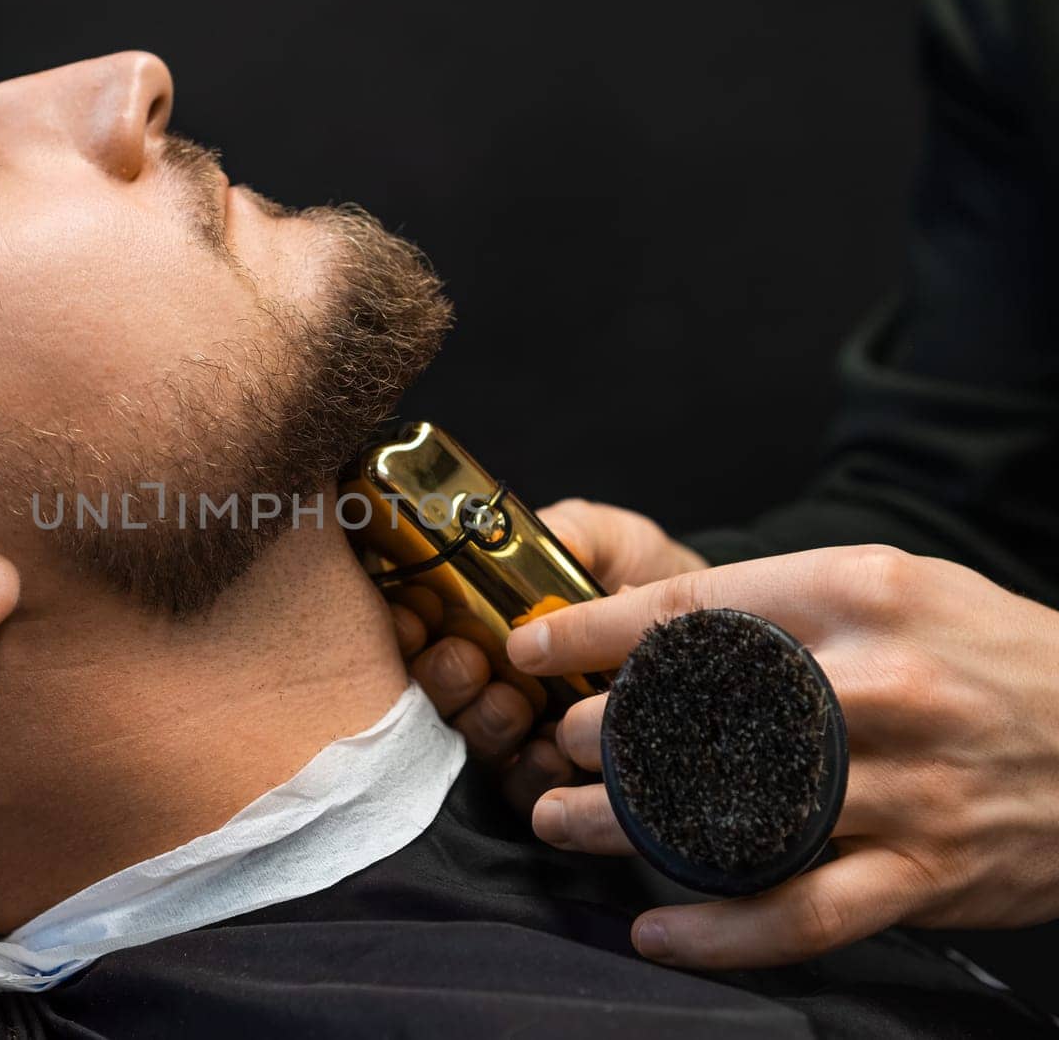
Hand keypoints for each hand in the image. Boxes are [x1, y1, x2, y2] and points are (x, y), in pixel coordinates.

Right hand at [393, 499, 705, 809]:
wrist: (727, 636)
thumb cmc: (657, 581)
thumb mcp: (612, 539)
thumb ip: (567, 532)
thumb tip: (512, 544)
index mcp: (487, 616)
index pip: (416, 625)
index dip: (403, 624)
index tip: (417, 615)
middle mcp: (492, 675)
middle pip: (428, 691)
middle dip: (441, 677)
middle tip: (471, 661)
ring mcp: (520, 731)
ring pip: (469, 744)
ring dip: (482, 724)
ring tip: (517, 703)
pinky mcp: (557, 777)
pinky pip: (521, 790)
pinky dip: (528, 773)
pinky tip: (550, 751)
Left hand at [508, 545, 1058, 968]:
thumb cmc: (994, 654)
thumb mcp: (896, 589)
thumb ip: (784, 606)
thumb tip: (657, 633)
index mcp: (859, 594)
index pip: (693, 609)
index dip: (590, 632)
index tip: (529, 646)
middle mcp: (878, 683)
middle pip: (695, 714)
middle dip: (599, 735)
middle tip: (553, 747)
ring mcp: (906, 784)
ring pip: (732, 814)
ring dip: (626, 827)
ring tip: (563, 825)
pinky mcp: (930, 870)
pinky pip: (806, 913)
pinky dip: (722, 934)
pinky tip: (658, 932)